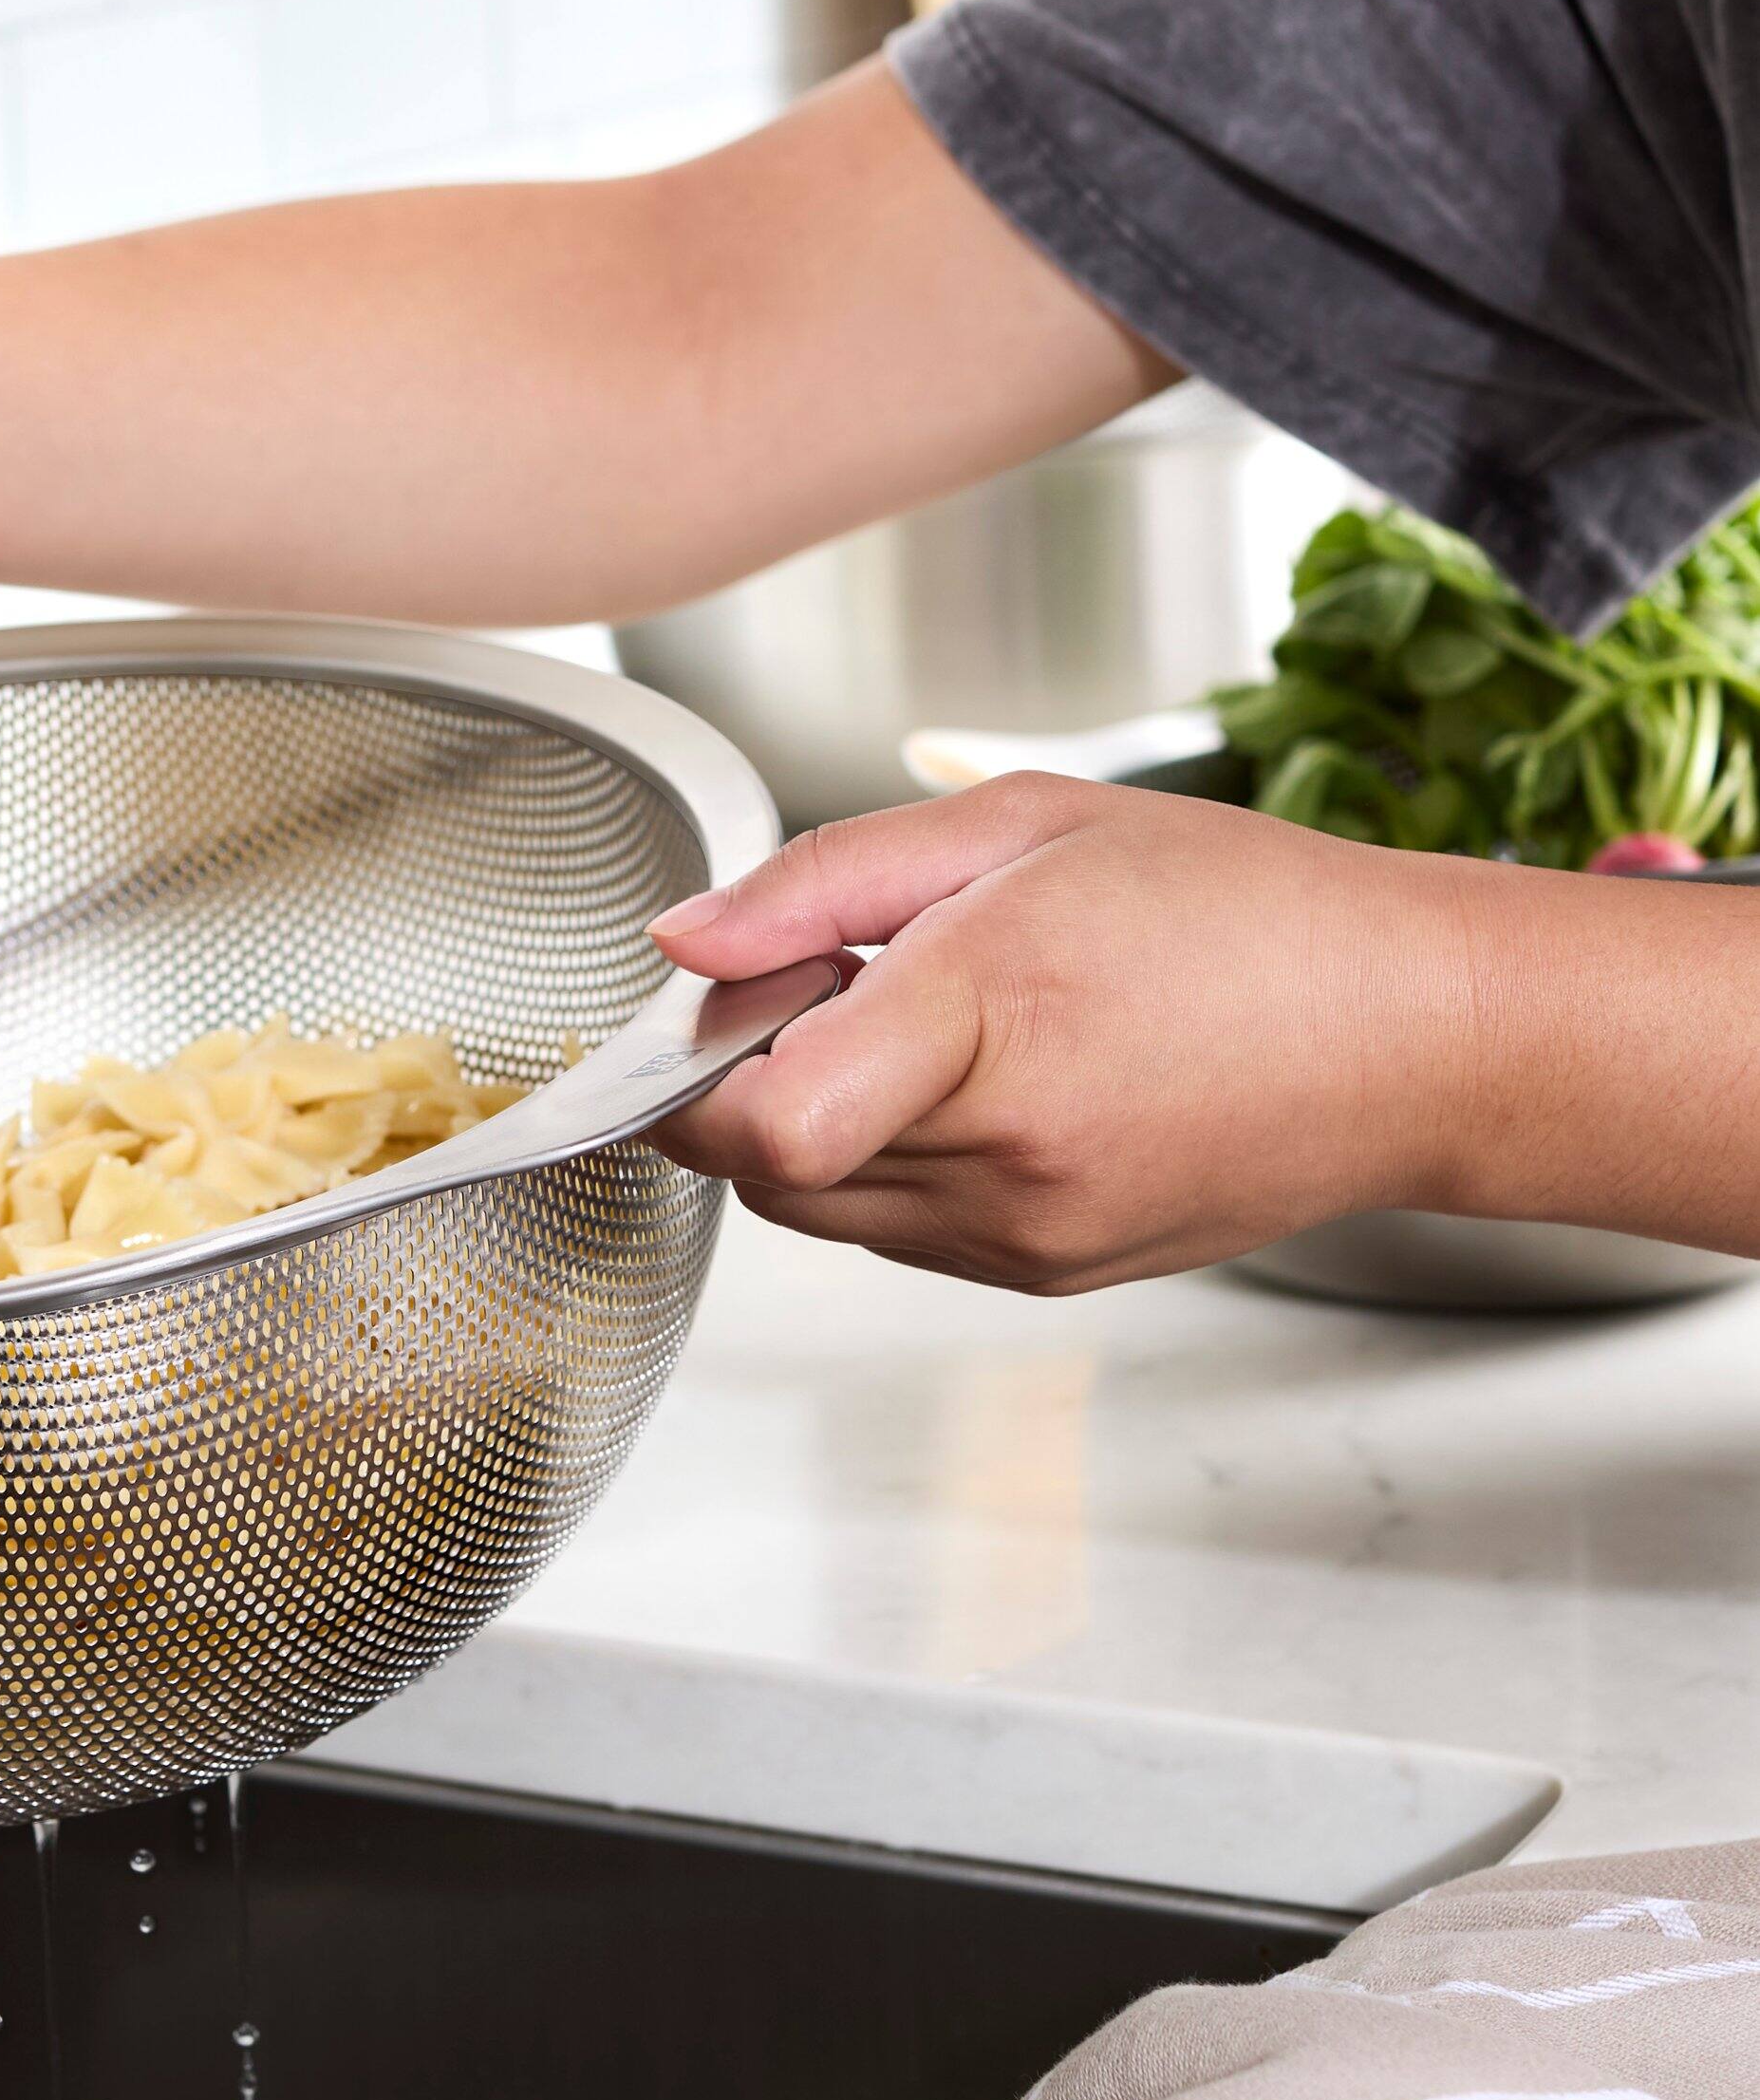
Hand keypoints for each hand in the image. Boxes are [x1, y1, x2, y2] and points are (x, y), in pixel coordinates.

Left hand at [647, 775, 1495, 1291]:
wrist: (1413, 1037)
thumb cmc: (1241, 912)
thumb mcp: (1018, 825)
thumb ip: (823, 880)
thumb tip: (685, 940)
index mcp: (992, 1020)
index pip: (762, 1121)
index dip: (695, 1065)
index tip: (724, 993)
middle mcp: (1008, 1158)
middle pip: (763, 1168)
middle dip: (747, 1077)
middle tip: (831, 983)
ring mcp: (1029, 1236)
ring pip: (816, 1211)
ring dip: (813, 1123)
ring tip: (919, 1025)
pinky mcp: (1047, 1274)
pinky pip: (896, 1232)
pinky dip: (886, 1162)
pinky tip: (970, 1082)